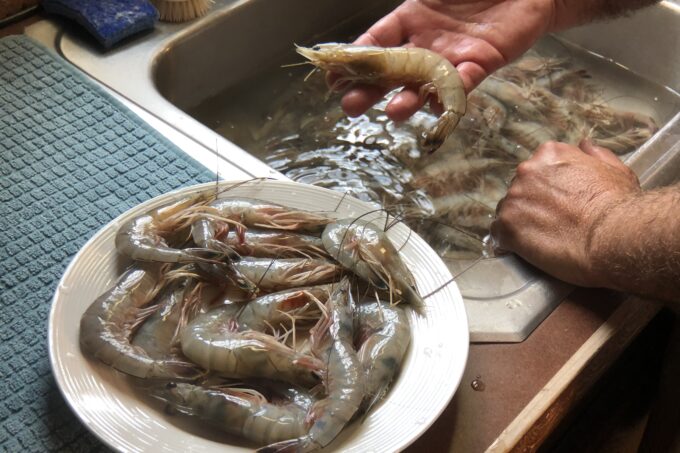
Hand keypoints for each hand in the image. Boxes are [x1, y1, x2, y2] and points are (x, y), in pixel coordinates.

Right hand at [341, 0, 555, 120]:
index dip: (354, 58)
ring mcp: (451, 56)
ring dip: (408, 100)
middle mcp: (427, 43)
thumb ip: (413, 2)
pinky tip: (437, 105)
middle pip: (393, 71)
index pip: (377, 41)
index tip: (333, 76)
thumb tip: (386, 17)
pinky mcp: (481, 63)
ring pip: (424, 84)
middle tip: (351, 106)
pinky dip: (452, 92)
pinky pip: (464, 82)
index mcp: (411, 19)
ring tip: (393, 112)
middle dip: (370, 89)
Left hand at [490, 140, 640, 287]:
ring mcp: (514, 198)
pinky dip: (507, 243)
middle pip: (519, 190)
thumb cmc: (619, 207)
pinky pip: (498, 235)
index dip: (545, 190)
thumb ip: (595, 154)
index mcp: (550, 154)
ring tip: (541, 239)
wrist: (614, 237)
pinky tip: (524, 250)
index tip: (556, 204)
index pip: (536, 170)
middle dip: (531, 206)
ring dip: (519, 224)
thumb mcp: (615, 169)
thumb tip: (584, 146)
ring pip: (507, 212)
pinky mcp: (506, 226)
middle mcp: (526, 171)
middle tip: (551, 224)